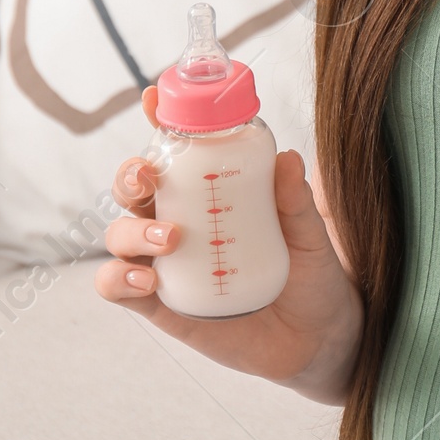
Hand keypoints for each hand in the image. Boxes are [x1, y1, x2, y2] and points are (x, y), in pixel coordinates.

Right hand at [94, 87, 363, 398]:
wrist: (320, 341)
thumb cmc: (314, 277)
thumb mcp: (311, 236)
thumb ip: (297, 202)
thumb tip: (288, 157)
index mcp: (214, 196)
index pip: (178, 152)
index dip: (159, 122)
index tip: (152, 99)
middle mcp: (183, 224)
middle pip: (134, 189)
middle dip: (130, 175)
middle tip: (150, 178)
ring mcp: (169, 266)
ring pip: (120, 236)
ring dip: (130, 231)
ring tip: (169, 240)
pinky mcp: (165, 308)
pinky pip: (121, 289)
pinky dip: (119, 279)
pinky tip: (147, 280)